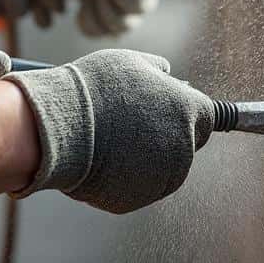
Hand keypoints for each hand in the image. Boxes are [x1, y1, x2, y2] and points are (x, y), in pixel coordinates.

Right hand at [4, 49, 213, 213]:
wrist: (56, 127)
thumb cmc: (94, 88)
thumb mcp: (131, 62)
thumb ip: (159, 70)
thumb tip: (171, 77)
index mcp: (188, 111)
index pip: (208, 117)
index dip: (189, 113)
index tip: (174, 113)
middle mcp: (183, 149)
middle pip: (185, 144)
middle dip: (166, 134)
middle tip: (132, 122)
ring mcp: (160, 179)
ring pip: (162, 169)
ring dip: (146, 157)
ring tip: (111, 137)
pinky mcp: (135, 200)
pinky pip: (136, 186)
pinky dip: (123, 176)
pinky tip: (101, 157)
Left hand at [50, 0, 157, 36]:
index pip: (141, 5)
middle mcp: (135, 16)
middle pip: (121, 23)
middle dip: (102, 3)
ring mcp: (118, 28)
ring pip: (102, 29)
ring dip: (89, 8)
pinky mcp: (101, 32)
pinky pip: (89, 30)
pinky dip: (82, 15)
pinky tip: (84, 3)